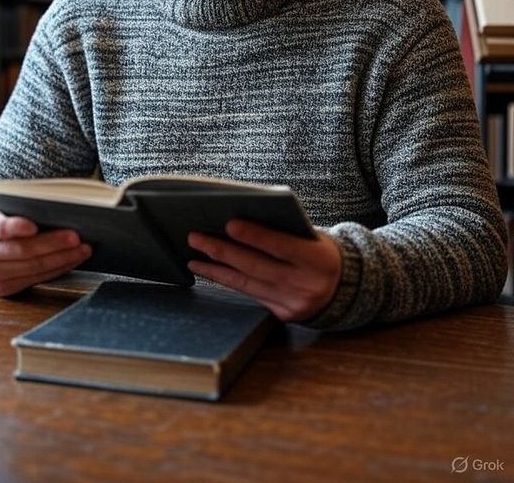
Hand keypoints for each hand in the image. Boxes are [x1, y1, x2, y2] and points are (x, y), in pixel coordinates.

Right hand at [0, 203, 91, 296]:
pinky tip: (73, 259)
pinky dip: (58, 268)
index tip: (34, 226)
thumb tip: (60, 207)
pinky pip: (35, 279)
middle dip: (52, 244)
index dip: (15, 227)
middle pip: (20, 250)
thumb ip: (24, 205)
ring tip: (83, 248)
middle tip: (76, 236)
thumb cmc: (5, 216)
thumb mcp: (6, 204)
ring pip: (31, 268)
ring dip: (61, 258)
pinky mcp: (1, 288)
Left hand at [187, 220, 341, 321]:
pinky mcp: (282, 314)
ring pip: (248, 284)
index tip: (229, 224)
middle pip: (257, 266)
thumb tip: (238, 223)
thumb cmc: (320, 251)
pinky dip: (228, 281)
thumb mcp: (312, 238)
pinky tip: (210, 271)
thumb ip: (284, 232)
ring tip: (194, 256)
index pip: (281, 245)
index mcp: (318, 259)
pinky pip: (250, 294)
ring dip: (216, 269)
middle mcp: (306, 284)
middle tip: (196, 237)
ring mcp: (293, 303)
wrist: (344, 287)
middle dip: (223, 251)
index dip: (255, 235)